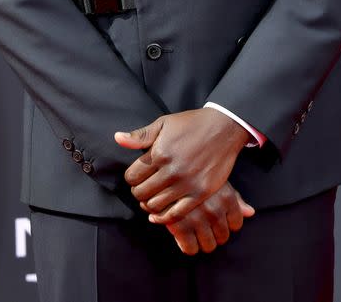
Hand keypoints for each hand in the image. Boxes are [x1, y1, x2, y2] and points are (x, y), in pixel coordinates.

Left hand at [114, 108, 251, 222]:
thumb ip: (140, 135)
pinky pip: (175, 214)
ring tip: (152, 197)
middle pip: (142, 193)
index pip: (132, 176)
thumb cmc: (191, 124)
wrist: (223, 128)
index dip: (131, 178)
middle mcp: (171, 170)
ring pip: (156, 205)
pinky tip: (159, 214)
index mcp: (159, 153)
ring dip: (149, 204)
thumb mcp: (164, 123)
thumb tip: (117, 138)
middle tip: (143, 188)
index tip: (136, 176)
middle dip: (138, 191)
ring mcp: (186, 183)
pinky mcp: (200, 193)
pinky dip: (163, 217)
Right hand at [164, 182, 254, 254]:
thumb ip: (234, 197)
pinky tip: (182, 233)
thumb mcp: (216, 180)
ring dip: (201, 240)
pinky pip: (191, 249)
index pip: (237, 224)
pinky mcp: (180, 227)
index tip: (216, 218)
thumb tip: (251, 213)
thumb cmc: (193, 174)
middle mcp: (215, 209)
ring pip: (209, 246)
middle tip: (202, 223)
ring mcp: (198, 219)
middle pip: (223, 238)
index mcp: (226, 196)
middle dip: (214, 233)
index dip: (226, 223)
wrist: (163, 171)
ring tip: (193, 228)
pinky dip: (187, 245)